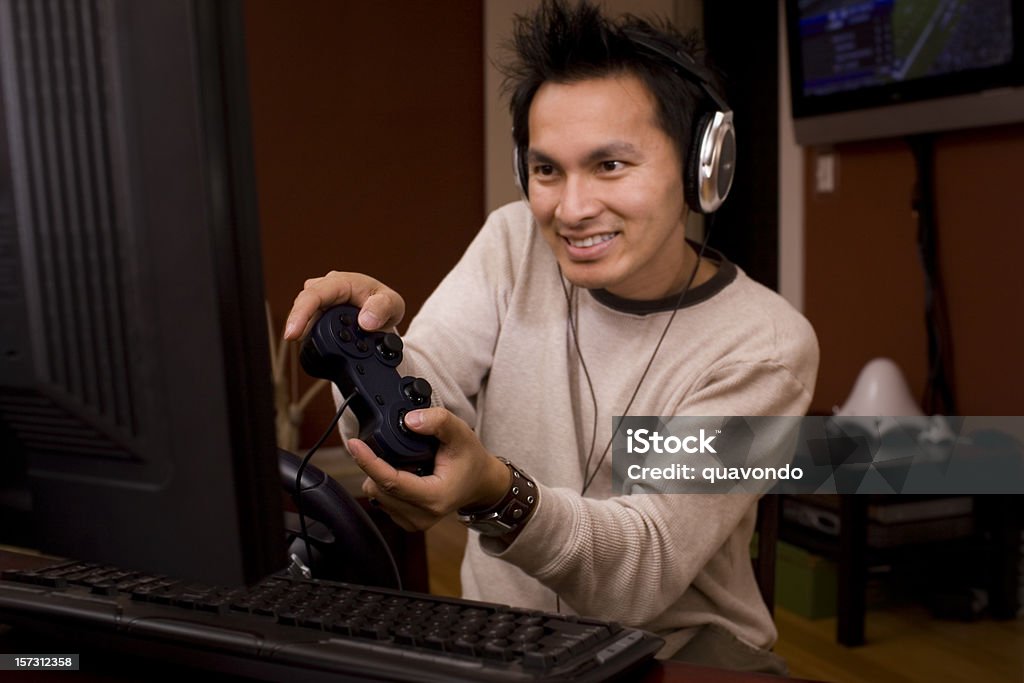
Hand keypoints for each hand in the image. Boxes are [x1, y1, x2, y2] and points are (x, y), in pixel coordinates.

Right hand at [283, 271, 404, 339]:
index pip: (316, 294)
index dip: (302, 312)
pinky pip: (308, 325)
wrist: (384, 316)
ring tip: (319, 347)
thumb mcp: (393, 304)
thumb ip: (383, 309)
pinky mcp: (318, 314)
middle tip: (295, 341)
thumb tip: (366, 321)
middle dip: (297, 324)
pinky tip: (316, 347)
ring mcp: (321, 302)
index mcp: (343, 282)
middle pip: (303, 304)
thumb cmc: (386, 304)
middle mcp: (327, 289)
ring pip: (303, 316)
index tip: (293, 332)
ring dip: (305, 331)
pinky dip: (309, 336)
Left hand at [348, 408, 510, 531]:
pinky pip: (381, 501)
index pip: (391, 482)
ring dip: (379, 475)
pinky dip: (384, 484)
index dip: (369, 462)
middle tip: (391, 447)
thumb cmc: (470, 459)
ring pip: (376, 495)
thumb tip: (410, 420)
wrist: (481, 483)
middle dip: (375, 465)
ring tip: (402, 462)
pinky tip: (402, 473)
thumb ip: (438, 421)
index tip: (354, 444)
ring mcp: (414, 522)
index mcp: (434, 497)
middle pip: (378, 488)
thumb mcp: (460, 433)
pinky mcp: (407, 521)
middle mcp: (422, 516)